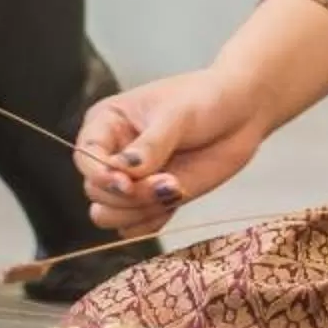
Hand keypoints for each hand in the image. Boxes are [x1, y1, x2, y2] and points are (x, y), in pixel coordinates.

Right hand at [75, 68, 271, 236]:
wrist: (243, 112)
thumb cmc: (207, 99)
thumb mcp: (177, 115)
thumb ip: (150, 146)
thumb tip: (124, 172)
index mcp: (106, 123)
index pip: (84, 159)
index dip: (101, 176)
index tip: (127, 182)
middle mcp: (112, 154)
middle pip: (96, 193)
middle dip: (130, 195)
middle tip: (169, 182)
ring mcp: (132, 181)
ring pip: (110, 216)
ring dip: (141, 210)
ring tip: (175, 188)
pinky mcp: (152, 200)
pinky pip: (135, 228)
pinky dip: (153, 221)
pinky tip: (177, 198)